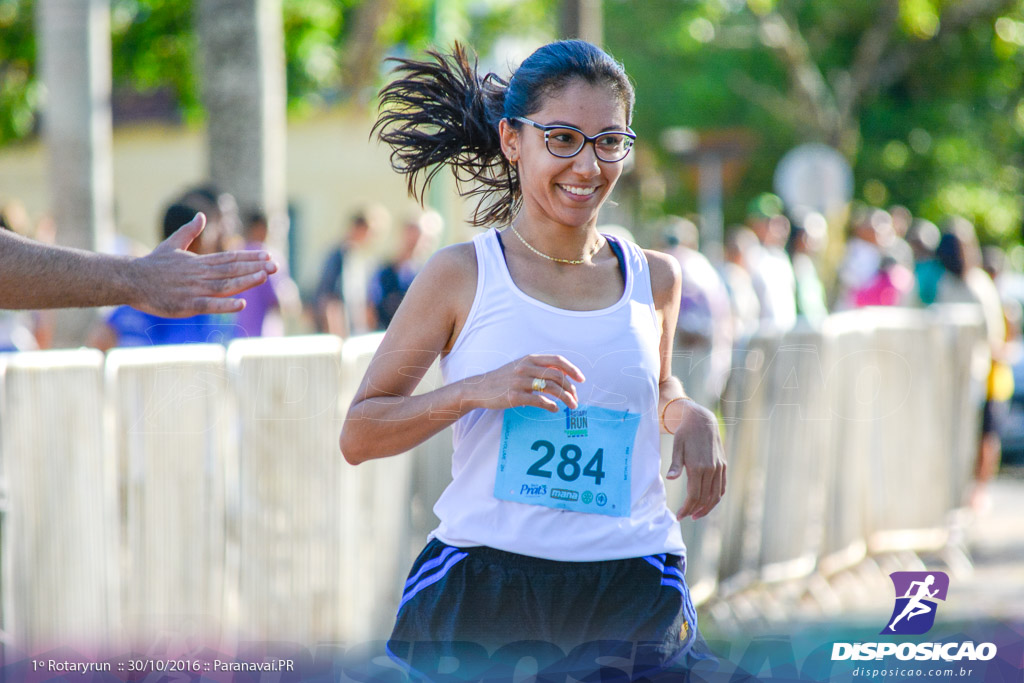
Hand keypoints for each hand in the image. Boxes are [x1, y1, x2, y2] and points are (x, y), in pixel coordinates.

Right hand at [130, 213, 278, 316]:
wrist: (130, 280)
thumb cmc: (152, 264)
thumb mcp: (172, 244)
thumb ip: (189, 231)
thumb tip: (201, 215)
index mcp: (199, 262)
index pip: (230, 258)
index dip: (250, 257)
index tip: (269, 256)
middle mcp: (200, 274)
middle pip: (232, 269)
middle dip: (255, 267)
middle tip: (276, 266)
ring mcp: (194, 289)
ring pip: (224, 285)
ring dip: (245, 281)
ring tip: (264, 278)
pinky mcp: (186, 305)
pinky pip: (209, 305)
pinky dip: (225, 304)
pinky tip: (241, 303)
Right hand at [464, 354, 583, 412]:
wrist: (479, 388)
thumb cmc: (503, 379)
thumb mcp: (520, 367)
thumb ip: (538, 368)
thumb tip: (562, 374)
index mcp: (529, 359)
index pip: (557, 361)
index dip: (572, 369)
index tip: (582, 379)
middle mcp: (526, 368)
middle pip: (557, 376)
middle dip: (570, 388)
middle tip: (576, 398)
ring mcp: (520, 382)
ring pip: (551, 388)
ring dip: (565, 398)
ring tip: (571, 406)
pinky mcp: (515, 396)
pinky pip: (540, 401)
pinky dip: (551, 406)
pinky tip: (555, 409)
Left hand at [666, 400, 725, 519]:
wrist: (702, 420)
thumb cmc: (685, 434)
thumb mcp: (677, 447)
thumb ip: (675, 465)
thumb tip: (670, 479)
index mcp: (698, 467)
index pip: (694, 496)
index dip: (686, 508)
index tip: (679, 516)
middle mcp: (711, 469)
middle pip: (704, 498)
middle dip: (694, 510)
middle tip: (685, 516)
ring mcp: (719, 468)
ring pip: (716, 495)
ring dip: (707, 508)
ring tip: (696, 514)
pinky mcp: (723, 465)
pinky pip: (722, 486)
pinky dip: (716, 497)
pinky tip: (708, 503)